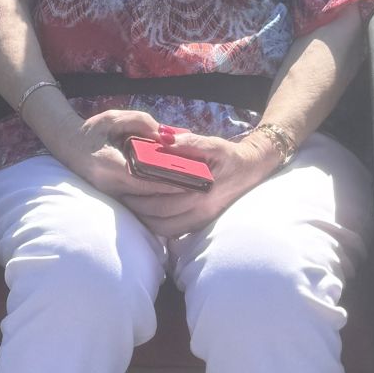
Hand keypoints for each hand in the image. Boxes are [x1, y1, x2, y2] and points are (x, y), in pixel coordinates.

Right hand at [47, 109, 189, 202]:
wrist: (67, 146)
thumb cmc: (92, 130)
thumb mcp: (114, 118)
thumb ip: (140, 122)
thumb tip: (165, 136)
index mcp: (109, 164)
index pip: (143, 178)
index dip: (167, 181)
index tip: (189, 180)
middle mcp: (110, 184)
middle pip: (148, 195)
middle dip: (174, 193)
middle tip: (200, 188)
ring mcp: (111, 195)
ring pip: (145, 204)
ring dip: (169, 199)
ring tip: (194, 192)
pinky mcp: (115, 199)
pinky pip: (140, 204)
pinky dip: (158, 200)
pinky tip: (177, 195)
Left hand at [118, 130, 281, 237]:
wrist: (252, 169)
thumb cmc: (229, 155)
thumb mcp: (213, 144)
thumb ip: (191, 143)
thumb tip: (166, 141)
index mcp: (202, 192)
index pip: (163, 202)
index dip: (141, 198)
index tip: (124, 189)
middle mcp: (202, 211)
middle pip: (160, 219)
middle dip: (138, 211)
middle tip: (121, 199)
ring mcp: (203, 220)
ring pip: (166, 229)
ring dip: (146, 221)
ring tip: (130, 208)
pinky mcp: (203, 223)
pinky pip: (175, 231)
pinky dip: (158, 226)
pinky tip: (146, 215)